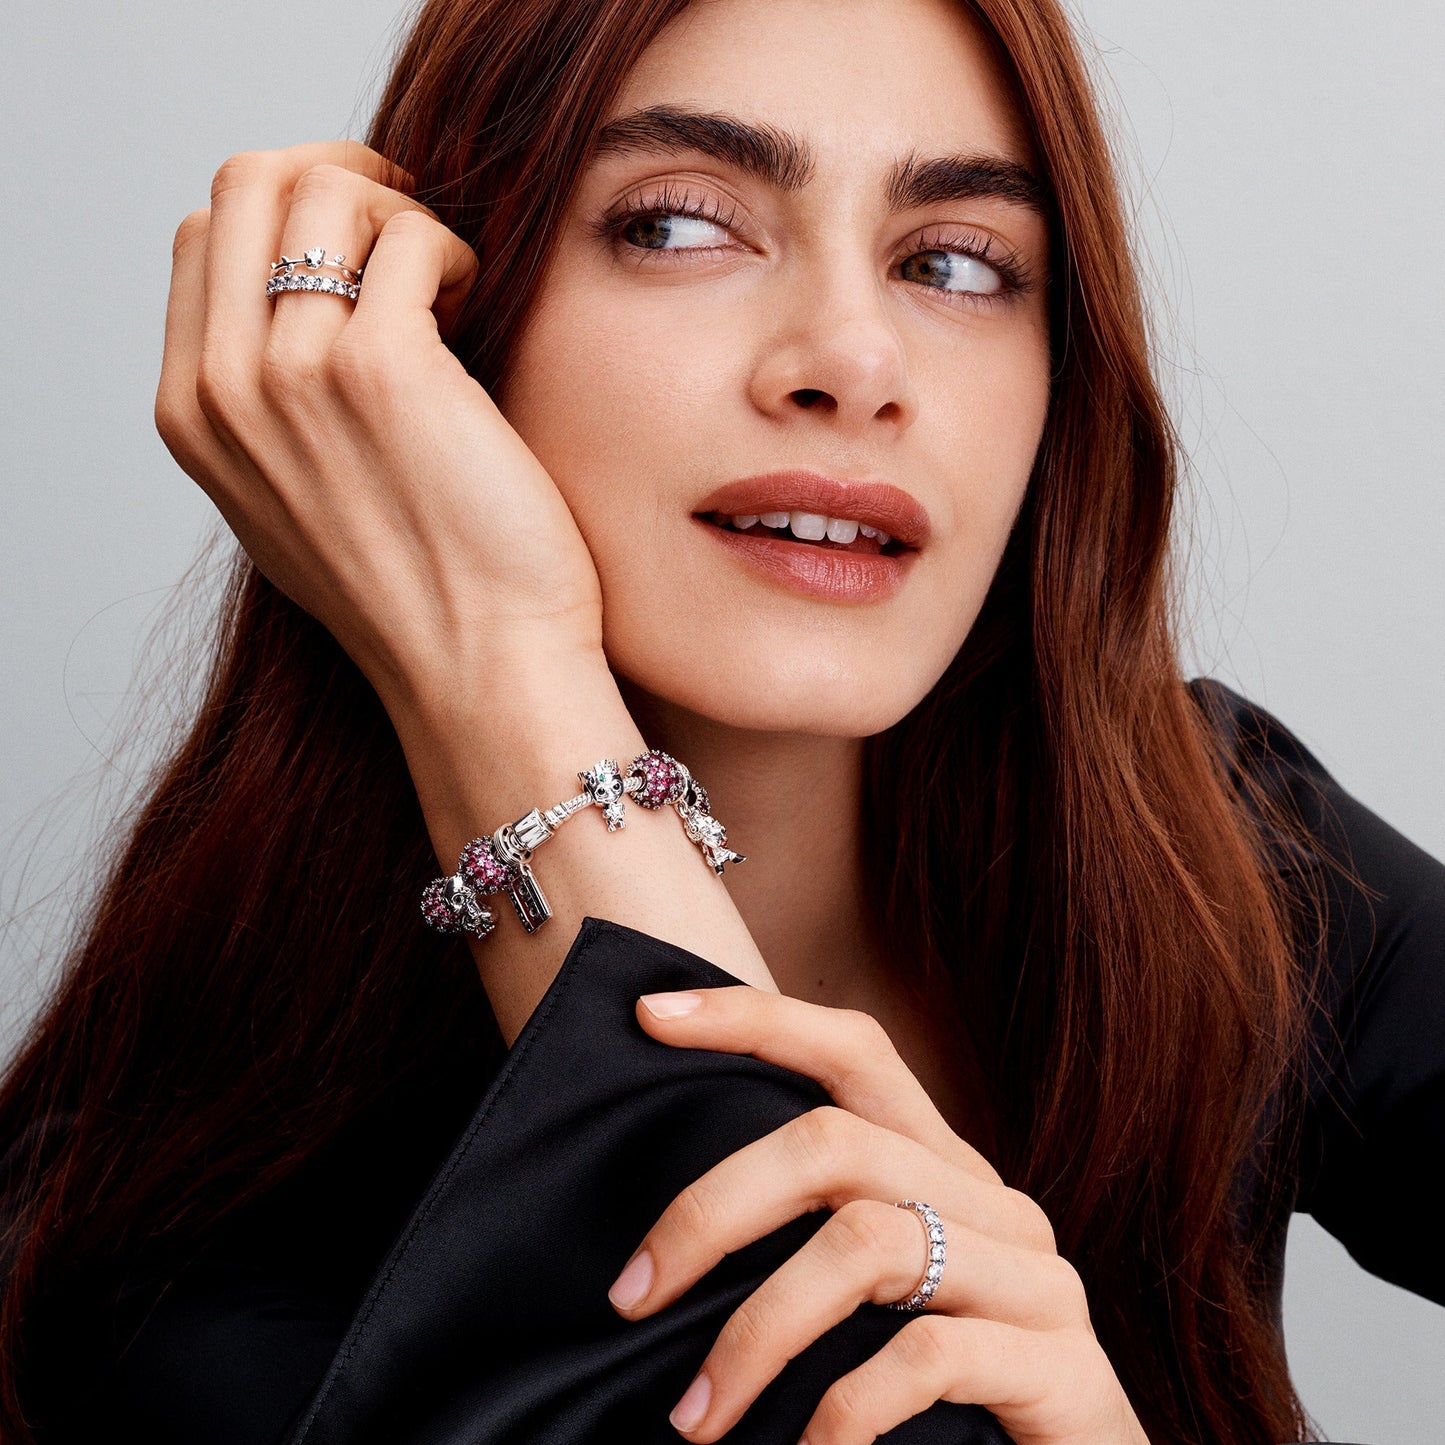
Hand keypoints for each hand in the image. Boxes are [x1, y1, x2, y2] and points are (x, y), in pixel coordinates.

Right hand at [154, 141, 604, 722]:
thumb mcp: (293, 504)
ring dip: (402, 218)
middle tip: (410, 225)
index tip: (361, 242)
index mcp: (193, 415)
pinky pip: (408, 236)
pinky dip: (451, 250)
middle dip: (338, 179)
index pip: (199, 236)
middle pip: (245, 184)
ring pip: (325, 191)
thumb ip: (271, 410)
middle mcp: (225, 388)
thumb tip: (305, 307)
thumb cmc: (416, 592)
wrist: (478, 668)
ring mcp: (292, 372)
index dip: (286, 212)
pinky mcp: (381, 367)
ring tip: (448, 286)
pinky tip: (476, 305)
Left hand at [607, 988, 1148, 1444]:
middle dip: (712, 1210)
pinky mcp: (1061, 1363)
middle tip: (631, 1295)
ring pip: (867, 1245)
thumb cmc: (957, 1398)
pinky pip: (925, 1356)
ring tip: (693, 1418)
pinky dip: (843, 1410)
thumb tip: (663, 1250)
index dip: (755, 1019)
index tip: (651, 1013)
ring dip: (756, 1333)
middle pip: (834, 1142)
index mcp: (942, 1168)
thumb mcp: (884, 1304)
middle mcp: (992, 1201)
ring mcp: (1035, 1276)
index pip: (852, 1051)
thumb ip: (815, 1251)